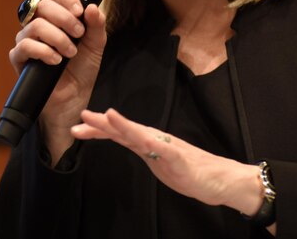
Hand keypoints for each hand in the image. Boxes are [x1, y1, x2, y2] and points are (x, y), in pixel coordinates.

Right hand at [9, 0, 107, 160]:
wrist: (73, 99)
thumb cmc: (82, 69)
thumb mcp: (96, 45)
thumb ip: (97, 25)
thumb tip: (92, 7)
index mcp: (57, 15)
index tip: (79, 11)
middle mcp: (39, 23)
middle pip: (42, 5)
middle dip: (64, 18)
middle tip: (79, 34)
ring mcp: (27, 40)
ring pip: (35, 25)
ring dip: (57, 38)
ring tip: (70, 53)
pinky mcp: (19, 58)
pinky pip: (24, 46)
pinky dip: (44, 51)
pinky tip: (56, 61)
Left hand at [71, 109, 264, 217]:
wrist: (219, 179)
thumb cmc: (189, 170)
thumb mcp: (159, 162)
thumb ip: (145, 150)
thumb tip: (129, 141)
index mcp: (149, 142)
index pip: (119, 134)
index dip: (98, 130)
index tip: (77, 128)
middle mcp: (155, 140)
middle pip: (125, 131)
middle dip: (102, 124)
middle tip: (81, 117)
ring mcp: (168, 148)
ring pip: (142, 135)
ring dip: (123, 126)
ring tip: (107, 116)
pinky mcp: (179, 158)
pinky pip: (164, 150)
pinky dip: (153, 143)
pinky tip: (141, 138)